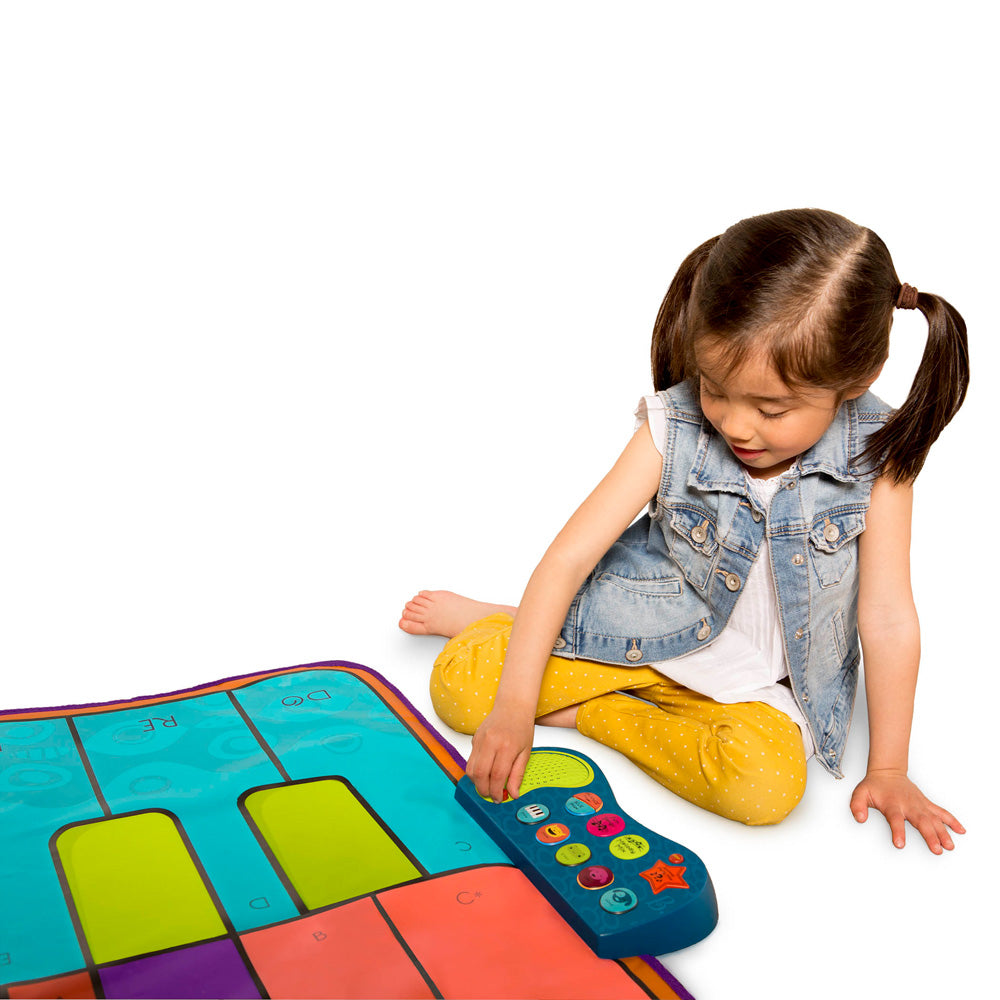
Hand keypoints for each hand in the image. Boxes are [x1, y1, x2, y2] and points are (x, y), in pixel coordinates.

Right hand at [466, 701, 534, 803]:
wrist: (513, 705)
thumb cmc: (522, 728)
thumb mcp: (526, 752)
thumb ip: (518, 774)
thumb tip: (513, 794)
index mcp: (507, 746)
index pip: (497, 776)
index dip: (497, 791)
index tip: (500, 799)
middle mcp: (491, 742)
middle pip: (480, 774)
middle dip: (484, 790)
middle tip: (491, 796)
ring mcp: (480, 739)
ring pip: (471, 769)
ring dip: (477, 782)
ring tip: (488, 786)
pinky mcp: (474, 738)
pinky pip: (471, 760)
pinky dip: (476, 771)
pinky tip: (486, 772)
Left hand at [850, 769, 965, 854]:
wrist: (887, 771)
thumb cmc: (875, 786)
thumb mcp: (860, 794)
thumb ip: (857, 806)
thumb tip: (860, 818)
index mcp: (892, 804)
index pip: (895, 819)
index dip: (898, 831)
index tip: (900, 844)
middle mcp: (908, 805)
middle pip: (921, 821)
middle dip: (929, 836)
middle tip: (936, 850)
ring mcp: (919, 804)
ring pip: (934, 819)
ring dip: (943, 832)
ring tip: (950, 846)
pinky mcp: (926, 804)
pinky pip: (941, 812)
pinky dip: (952, 821)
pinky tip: (961, 830)